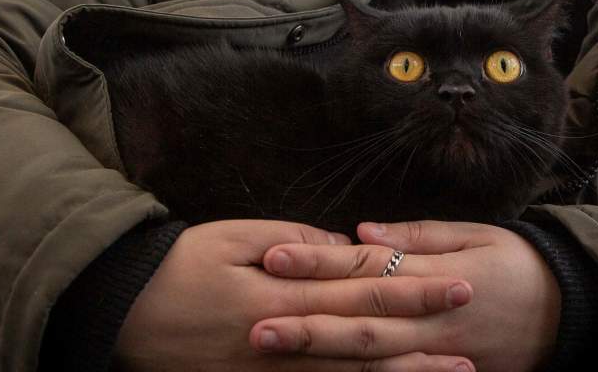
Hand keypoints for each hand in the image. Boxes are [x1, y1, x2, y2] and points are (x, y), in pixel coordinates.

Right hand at [114, 219, 476, 370]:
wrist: (123, 315)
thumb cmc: (177, 267)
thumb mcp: (230, 239)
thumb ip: (290, 244)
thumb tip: (339, 246)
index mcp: (284, 294)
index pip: (362, 288)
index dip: (412, 286)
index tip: (457, 282)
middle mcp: (286, 340)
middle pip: (368, 337)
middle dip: (423, 332)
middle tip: (473, 327)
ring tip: (453, 371)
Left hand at [250, 221, 560, 371]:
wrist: (572, 311)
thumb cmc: (516, 263)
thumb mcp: (473, 235)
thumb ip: (417, 236)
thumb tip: (361, 231)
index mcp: (433, 274)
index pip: (363, 266)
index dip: (317, 261)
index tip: (273, 257)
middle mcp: (430, 317)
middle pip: (357, 318)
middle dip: (303, 319)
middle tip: (253, 319)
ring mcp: (437, 353)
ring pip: (369, 356)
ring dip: (319, 352)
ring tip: (271, 345)